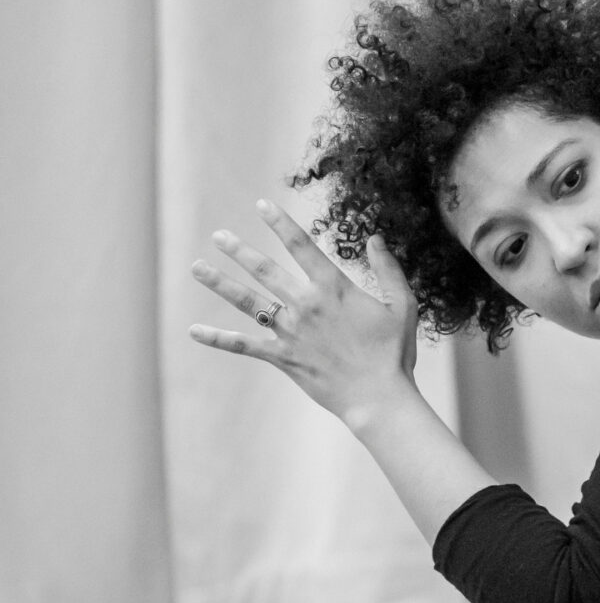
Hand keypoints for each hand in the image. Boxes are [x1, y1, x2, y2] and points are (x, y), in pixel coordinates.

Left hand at [189, 199, 419, 426]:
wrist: (378, 396)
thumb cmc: (394, 351)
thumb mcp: (402, 305)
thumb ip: (388, 269)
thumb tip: (376, 238)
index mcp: (334, 288)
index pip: (301, 246)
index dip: (280, 223)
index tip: (262, 206)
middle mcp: (305, 305)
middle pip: (264, 270)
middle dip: (239, 250)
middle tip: (218, 236)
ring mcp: (290, 332)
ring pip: (248, 302)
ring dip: (220, 283)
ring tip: (197, 267)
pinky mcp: (282, 357)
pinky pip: (243, 345)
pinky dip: (218, 338)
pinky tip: (194, 331)